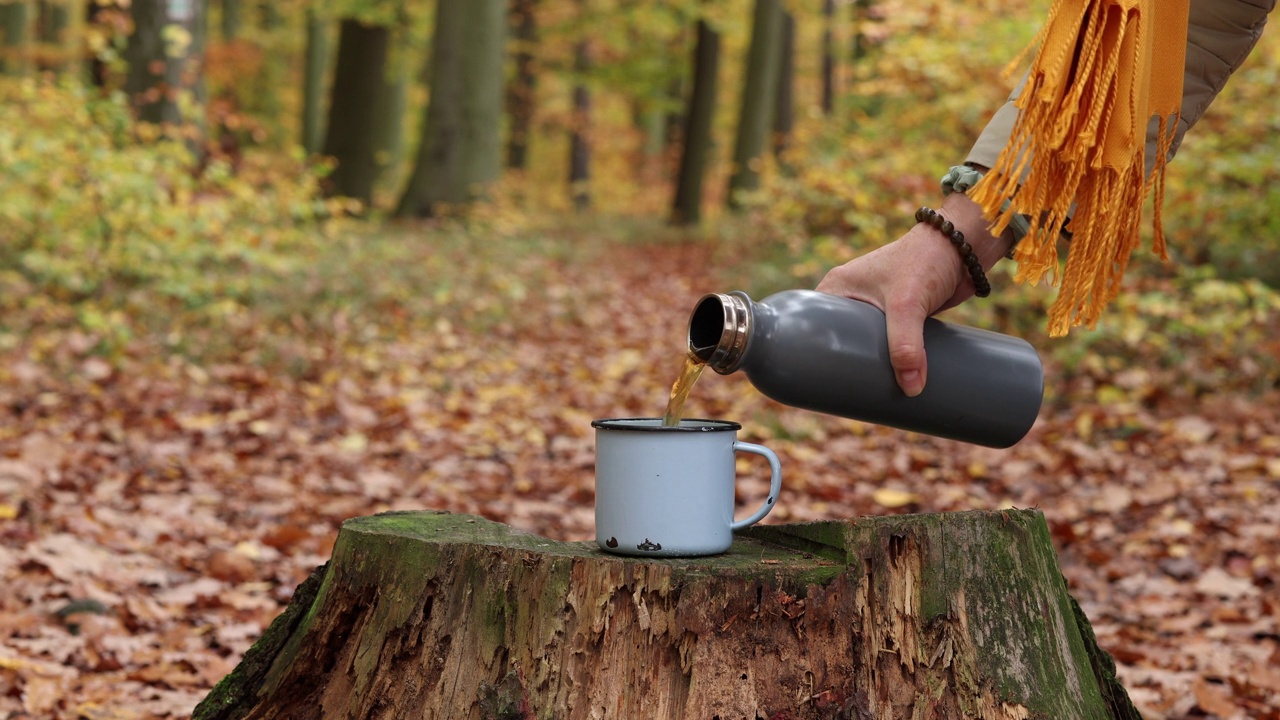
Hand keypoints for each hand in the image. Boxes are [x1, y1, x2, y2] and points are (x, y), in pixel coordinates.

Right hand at [816, 193, 1011, 396]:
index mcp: (838, 288)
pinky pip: (889, 346)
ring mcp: (877, 309)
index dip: (812, 353)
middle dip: (843, 367)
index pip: (813, 324)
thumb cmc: (925, 260)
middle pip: (840, 341)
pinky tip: (891, 382)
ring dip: (870, 366)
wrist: (965, 247)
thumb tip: (911, 388)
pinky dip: (891, 362)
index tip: (816, 382)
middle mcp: (853, 298)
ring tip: (866, 396)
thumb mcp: (907, 303)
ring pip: (867, 346)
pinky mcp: (902, 317)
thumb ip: (907, 344)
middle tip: (843, 397)